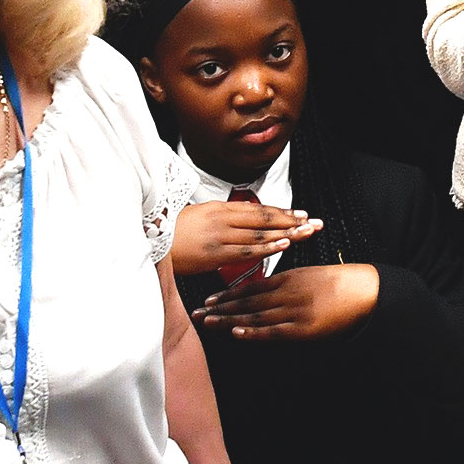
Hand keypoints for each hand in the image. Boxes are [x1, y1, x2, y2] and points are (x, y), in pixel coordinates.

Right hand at [165, 196, 320, 274]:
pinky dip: (266, 248)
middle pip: (264, 219)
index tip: (301, 214)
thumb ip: (224, 220)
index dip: (281, 212)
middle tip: (314, 222)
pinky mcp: (214, 254)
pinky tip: (284, 244)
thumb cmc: (173, 232)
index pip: (257, 210)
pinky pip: (245, 251)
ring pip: (259, 234)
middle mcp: (222, 219)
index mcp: (219, 209)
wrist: (149, 241)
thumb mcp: (200, 217)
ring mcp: (219, 236)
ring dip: (286, 233)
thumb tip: (246, 223)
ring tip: (307, 232)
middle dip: (292, 221)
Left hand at [197, 262, 380, 339]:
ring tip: (208, 322)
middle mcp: (286, 292)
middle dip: (221, 307)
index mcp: (288, 278)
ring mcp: (294, 310)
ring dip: (229, 320)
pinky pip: (273, 331)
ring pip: (255, 315)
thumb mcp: (310, 275)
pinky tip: (236, 332)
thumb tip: (267, 291)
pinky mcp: (303, 328)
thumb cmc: (339, 284)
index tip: (210, 299)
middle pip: (247, 301)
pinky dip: (253, 332)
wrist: (364, 291)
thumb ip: (288, 282)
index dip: (228, 294)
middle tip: (198, 312)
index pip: (251, 287)